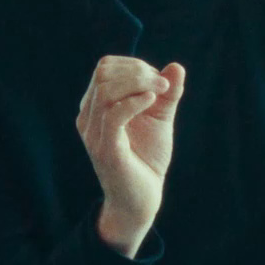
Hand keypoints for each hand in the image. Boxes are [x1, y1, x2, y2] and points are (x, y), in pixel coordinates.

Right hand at [76, 56, 185, 256]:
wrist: (142, 199)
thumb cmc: (147, 157)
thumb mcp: (160, 118)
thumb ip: (167, 92)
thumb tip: (176, 66)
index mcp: (96, 106)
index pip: (105, 67)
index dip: (135, 65)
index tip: (160, 81)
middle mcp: (88, 117)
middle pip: (103, 73)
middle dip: (137, 71)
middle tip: (164, 86)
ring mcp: (93, 134)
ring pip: (105, 90)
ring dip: (139, 83)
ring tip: (161, 92)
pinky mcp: (105, 150)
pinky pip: (112, 115)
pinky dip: (134, 102)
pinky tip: (152, 101)